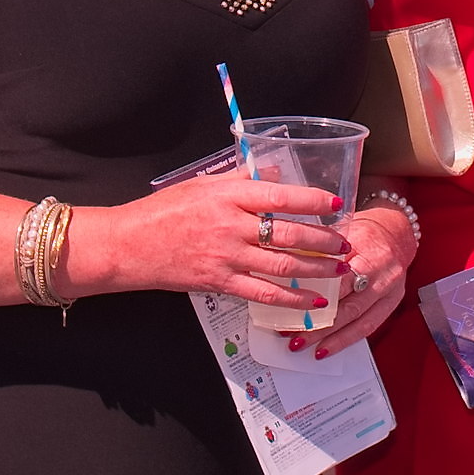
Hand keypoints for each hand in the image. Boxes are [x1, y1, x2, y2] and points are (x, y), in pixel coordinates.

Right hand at [63, 167, 346, 310]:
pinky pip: (263, 292)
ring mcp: (226, 256)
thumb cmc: (163, 211)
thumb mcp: (202, 184)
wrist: (127, 245)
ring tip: (340, 268)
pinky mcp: (219, 282)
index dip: (312, 200)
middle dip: (323, 239)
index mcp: (228, 196)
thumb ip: (241, 178)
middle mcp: (231, 226)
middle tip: (346, 241)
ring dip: (316, 268)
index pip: (280, 196)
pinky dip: (291, 299)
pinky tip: (313, 301)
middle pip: (288, 233)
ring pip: (282, 264)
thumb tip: (275, 173)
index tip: (336, 203)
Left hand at [300, 203, 416, 358]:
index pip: (341, 279)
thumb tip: (289, 276)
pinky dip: (347, 339)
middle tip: (296, 335)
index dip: (317, 296)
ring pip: (359, 320)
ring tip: (308, 346)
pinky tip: (328, 348)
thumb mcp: (343, 234)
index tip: (294, 307)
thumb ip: (322, 254)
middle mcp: (383, 274)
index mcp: (369, 252)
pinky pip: (370, 326)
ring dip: (332, 338)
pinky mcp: (392, 302)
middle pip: (350, 305)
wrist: (397, 232)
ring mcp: (390, 290)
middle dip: (321, 325)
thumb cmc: (367, 232)